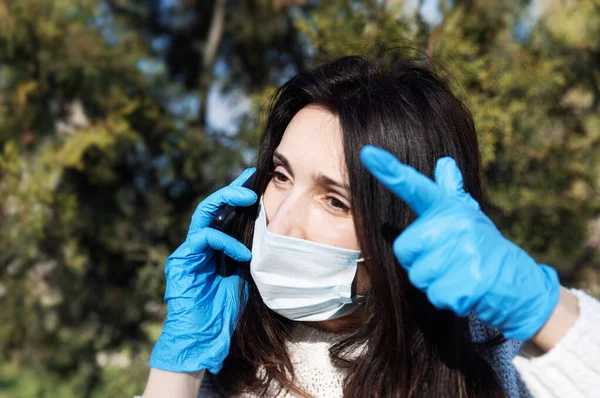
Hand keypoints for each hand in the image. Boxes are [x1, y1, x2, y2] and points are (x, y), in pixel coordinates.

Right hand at [149, 169, 255, 372]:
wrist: (203, 340)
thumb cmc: (224, 313)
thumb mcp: (245, 279)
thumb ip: (251, 257)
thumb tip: (273, 238)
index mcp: (215, 248)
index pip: (225, 214)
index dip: (238, 196)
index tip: (257, 181)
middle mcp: (199, 245)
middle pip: (212, 207)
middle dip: (231, 190)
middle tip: (251, 180)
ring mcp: (189, 252)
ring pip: (203, 214)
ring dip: (226, 201)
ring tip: (249, 198)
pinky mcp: (182, 262)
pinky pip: (204, 239)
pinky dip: (225, 241)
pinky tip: (243, 253)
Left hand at [360, 145, 559, 339]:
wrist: (519, 281)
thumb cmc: (483, 246)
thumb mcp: (468, 216)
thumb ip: (450, 192)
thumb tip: (444, 163)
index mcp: (449, 208)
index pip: (414, 186)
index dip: (389, 170)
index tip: (367, 153)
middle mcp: (454, 225)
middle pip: (404, 250)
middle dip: (419, 262)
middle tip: (448, 260)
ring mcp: (462, 253)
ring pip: (418, 276)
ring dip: (434, 282)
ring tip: (459, 274)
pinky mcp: (467, 283)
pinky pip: (435, 296)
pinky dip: (447, 299)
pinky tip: (466, 290)